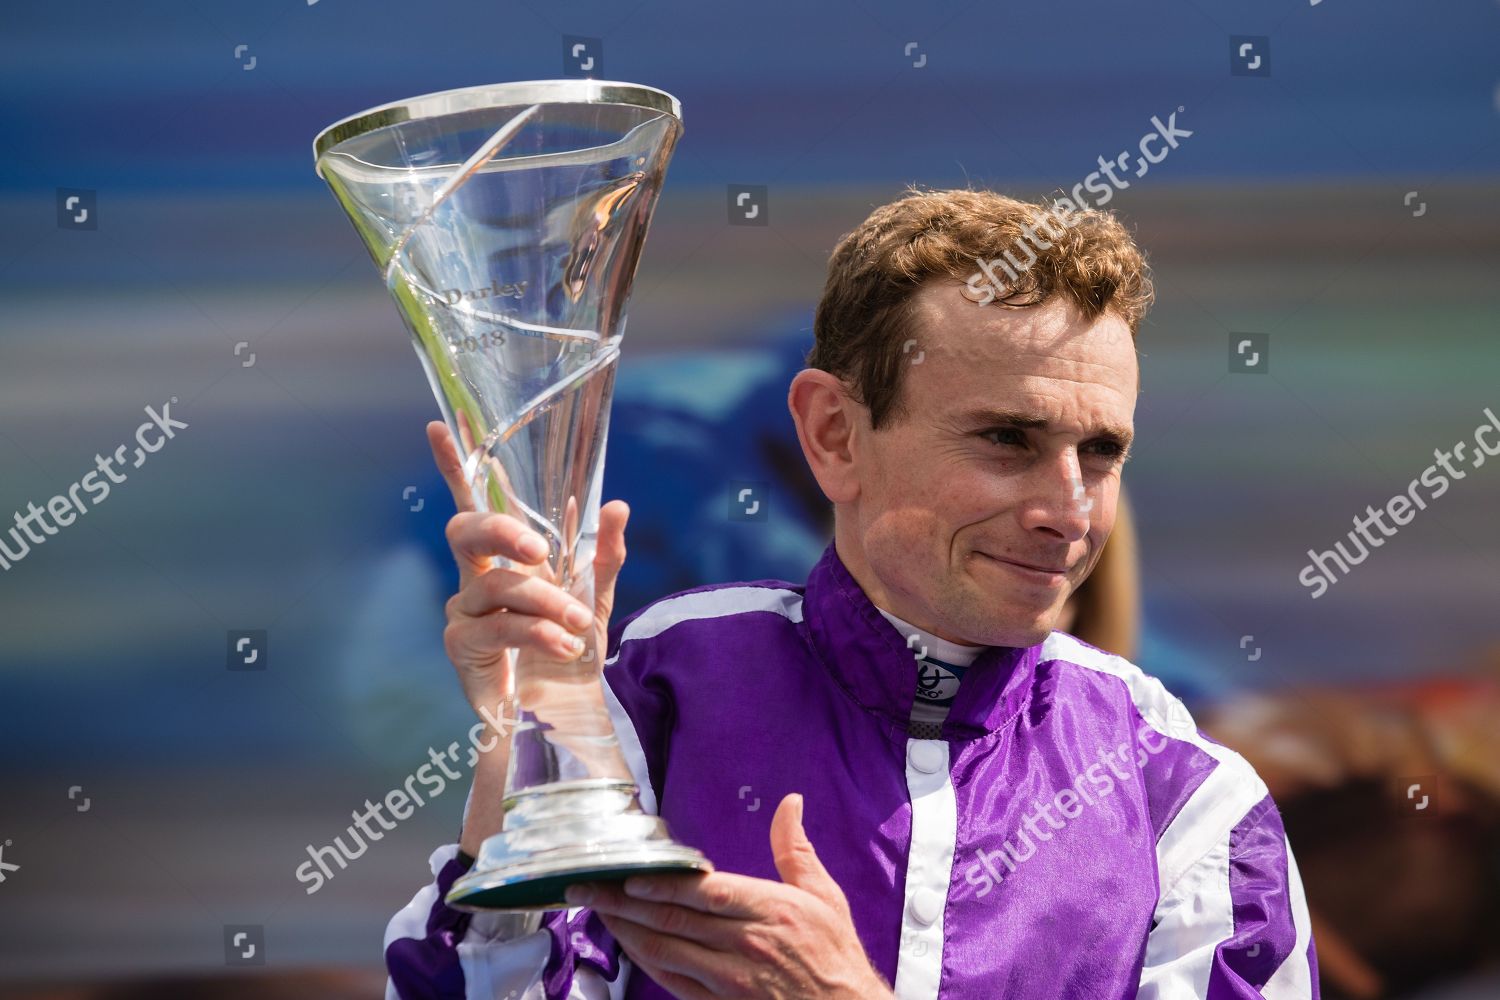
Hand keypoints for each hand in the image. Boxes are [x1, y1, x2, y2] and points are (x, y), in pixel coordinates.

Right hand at [426, 421, 629, 717]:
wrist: (562, 708)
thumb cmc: (569, 645)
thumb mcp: (596, 595)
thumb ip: (605, 552)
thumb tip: (618, 504)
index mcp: (504, 554)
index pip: (474, 501)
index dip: (455, 464)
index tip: (439, 425)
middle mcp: (476, 574)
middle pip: (465, 530)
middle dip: (502, 530)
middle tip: (541, 550)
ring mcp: (463, 609)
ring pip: (496, 584)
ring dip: (545, 600)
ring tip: (578, 621)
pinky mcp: (462, 645)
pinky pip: (499, 626)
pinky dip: (538, 630)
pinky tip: (563, 643)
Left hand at [572, 794, 893, 999]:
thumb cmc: (834, 954)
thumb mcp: (823, 895)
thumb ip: (795, 848)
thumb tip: (790, 802)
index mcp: (769, 910)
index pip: (704, 894)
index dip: (662, 886)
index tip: (629, 875)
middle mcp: (744, 944)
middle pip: (672, 921)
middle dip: (622, 902)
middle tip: (585, 886)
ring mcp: (729, 979)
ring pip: (663, 951)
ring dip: (624, 930)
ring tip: (595, 908)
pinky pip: (671, 981)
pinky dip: (643, 960)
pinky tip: (626, 942)